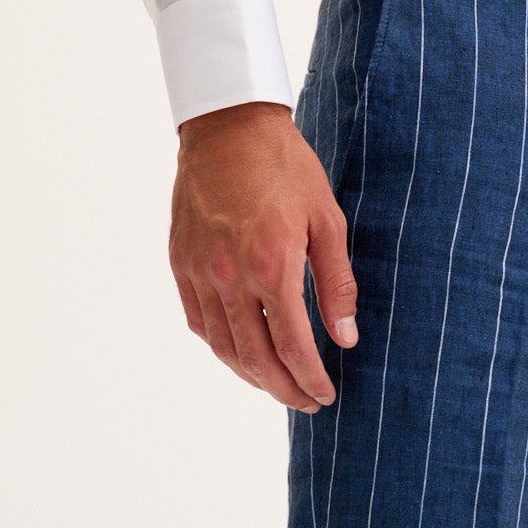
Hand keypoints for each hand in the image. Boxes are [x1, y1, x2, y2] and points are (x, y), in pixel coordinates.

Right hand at [169, 101, 357, 413]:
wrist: (227, 124)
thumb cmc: (285, 167)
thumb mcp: (327, 221)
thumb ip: (337, 285)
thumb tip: (346, 339)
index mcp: (272, 265)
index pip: (292, 346)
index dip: (310, 379)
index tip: (325, 395)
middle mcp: (231, 275)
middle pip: (256, 359)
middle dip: (284, 389)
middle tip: (305, 403)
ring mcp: (201, 271)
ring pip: (223, 347)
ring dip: (252, 376)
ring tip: (277, 385)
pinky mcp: (181, 263)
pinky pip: (199, 322)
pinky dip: (222, 347)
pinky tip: (243, 353)